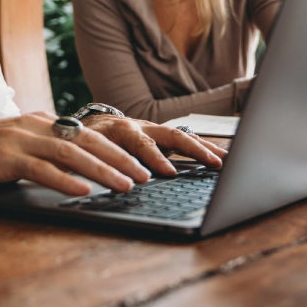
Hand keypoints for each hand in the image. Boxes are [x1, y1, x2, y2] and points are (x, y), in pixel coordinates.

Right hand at [0, 112, 156, 196]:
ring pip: (70, 153)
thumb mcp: (16, 146)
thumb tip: (78, 169)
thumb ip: (44, 152)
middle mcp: (35, 125)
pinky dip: (65, 180)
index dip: (117, 148)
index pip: (87, 133)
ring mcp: (20, 139)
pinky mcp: (5, 157)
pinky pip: (42, 168)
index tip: (140, 163)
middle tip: (145, 174)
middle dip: (120, 158)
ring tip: (125, 184)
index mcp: (40, 121)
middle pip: (87, 140)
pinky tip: (83, 190)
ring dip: (102, 170)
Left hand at [81, 114, 225, 177]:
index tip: (169, 173)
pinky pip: (184, 139)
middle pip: (171, 135)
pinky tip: (219, 156)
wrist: (82, 128)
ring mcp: (152, 130)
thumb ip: (94, 165)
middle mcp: (140, 126)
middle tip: (213, 164)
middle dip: (194, 150)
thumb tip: (102, 180)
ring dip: (204, 148)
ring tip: (226, 160)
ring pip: (182, 136)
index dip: (155, 158)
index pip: (141, 143)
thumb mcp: (81, 155)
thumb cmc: (81, 145)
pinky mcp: (158, 136)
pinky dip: (202, 147)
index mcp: (120, 130)